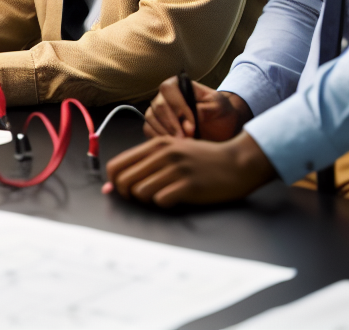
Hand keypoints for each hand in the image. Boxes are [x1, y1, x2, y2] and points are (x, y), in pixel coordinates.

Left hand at [105, 133, 274, 206]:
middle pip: (123, 181)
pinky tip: (175, 199)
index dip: (113, 183)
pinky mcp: (189, 185)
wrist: (237, 163)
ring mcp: (177, 169)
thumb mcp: (173, 152)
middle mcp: (164, 154)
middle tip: (142, 197)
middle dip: (127, 195)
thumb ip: (145, 164)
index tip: (122, 190)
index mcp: (156, 145)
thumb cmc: (203, 160)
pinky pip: (161, 200)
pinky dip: (164, 203)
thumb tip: (112, 186)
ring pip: (140, 192)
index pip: (116, 165)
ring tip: (161, 196)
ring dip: (147, 200)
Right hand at [144, 80, 246, 140]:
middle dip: (172, 124)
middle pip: (158, 106)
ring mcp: (158, 110)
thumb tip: (187, 125)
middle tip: (185, 139)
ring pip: (151, 118)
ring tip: (181, 143)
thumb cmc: (220, 112)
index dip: (179, 107)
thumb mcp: (218, 107)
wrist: (221, 126)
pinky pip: (148, 129)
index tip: (193, 125)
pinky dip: (157, 138)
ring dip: (164, 132)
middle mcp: (165, 95)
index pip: (169, 90)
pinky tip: (172, 145)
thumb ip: (204, 110)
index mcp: (178, 84)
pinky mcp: (156, 125)